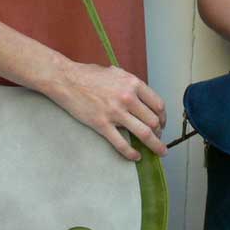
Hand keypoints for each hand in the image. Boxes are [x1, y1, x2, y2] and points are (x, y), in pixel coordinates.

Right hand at [49, 62, 167, 160]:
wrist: (66, 80)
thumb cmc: (89, 75)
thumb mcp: (115, 73)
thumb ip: (130, 84)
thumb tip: (140, 97)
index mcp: (132, 83)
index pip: (157, 104)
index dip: (163, 117)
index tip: (162, 124)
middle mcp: (127, 98)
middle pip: (153, 121)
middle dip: (159, 132)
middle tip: (158, 138)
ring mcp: (115, 113)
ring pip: (144, 134)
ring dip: (155, 145)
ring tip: (160, 152)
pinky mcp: (102, 125)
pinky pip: (122, 144)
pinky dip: (132, 153)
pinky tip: (136, 156)